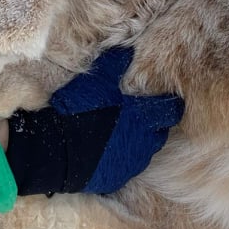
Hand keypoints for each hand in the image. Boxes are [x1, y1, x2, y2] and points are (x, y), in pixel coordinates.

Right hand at [7, 48, 183, 194]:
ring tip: (125, 132)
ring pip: (146, 151)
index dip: (170, 105)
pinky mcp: (117, 178)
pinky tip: (110, 149)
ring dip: (140, 142)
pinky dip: (123, 157)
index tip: (167, 101)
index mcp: (140, 117)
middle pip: (160, 134)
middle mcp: (142, 142)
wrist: (58, 150)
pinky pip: (127, 166)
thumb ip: (114, 64)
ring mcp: (131, 163)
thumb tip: (128, 50)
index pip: (169, 111)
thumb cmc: (80, 110)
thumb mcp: (96, 81)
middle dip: (155, 125)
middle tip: (143, 116)